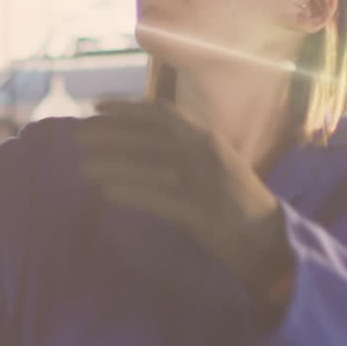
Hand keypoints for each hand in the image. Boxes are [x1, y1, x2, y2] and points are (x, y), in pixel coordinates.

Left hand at [73, 100, 293, 299]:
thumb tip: (137, 141)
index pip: (160, 112)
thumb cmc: (235, 200)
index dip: (125, 107)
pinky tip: (107, 193)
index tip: (95, 107)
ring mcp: (203, 179)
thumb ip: (184, 147)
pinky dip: (130, 192)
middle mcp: (204, 150)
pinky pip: (157, 196)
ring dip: (113, 164)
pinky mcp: (201, 209)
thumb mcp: (213, 161)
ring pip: (148, 165)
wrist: (268, 237)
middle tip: (78, 136)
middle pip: (147, 135)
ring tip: (85, 167)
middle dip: (110, 133)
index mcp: (207, 135)